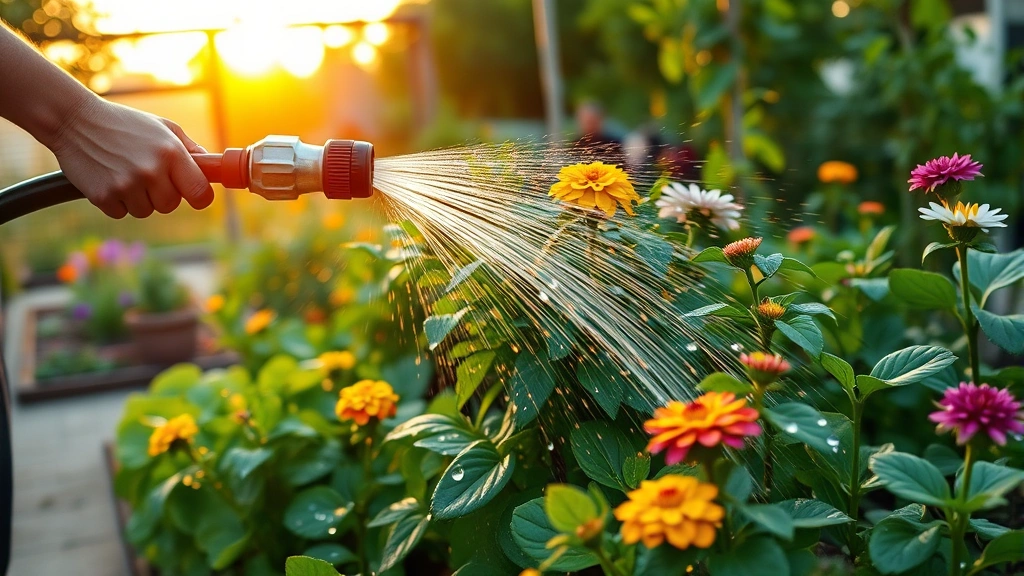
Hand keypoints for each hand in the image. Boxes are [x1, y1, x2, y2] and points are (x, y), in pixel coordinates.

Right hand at [51, 97, 213, 217]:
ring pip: (146, 211)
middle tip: (146, 174)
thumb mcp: (162, 127)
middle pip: (171, 205)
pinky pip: (121, 213)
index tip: (193, 194)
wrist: (74, 120)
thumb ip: (189, 148)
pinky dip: (116, 201)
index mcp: (171, 153)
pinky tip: (108, 178)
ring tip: (124, 172)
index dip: (199, 197)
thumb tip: (210, 167)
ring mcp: (126, 185)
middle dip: (162, 194)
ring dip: (138, 198)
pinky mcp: (104, 196)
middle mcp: (151, 170)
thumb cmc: (124, 123)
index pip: (201, 193)